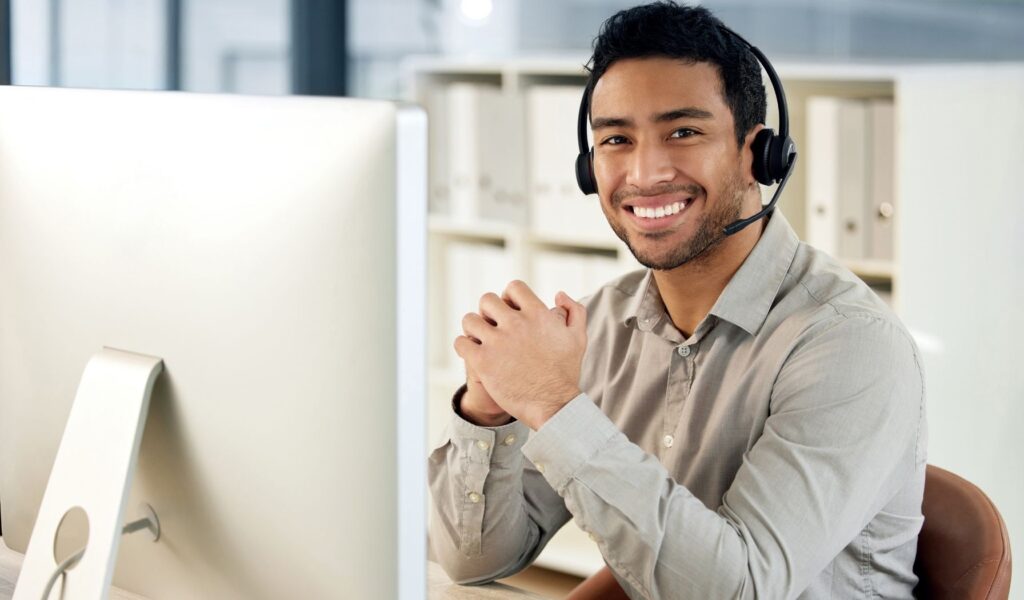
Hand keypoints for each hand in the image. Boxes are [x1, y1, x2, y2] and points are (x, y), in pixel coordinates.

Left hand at [454, 281, 586, 429]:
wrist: (553, 404)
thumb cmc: (566, 372)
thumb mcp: (578, 337)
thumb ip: (574, 311)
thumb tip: (558, 294)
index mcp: (537, 314)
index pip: (514, 288)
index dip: (509, 297)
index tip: (509, 311)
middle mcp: (516, 323)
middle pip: (488, 300)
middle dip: (488, 311)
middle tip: (491, 326)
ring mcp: (497, 342)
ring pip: (470, 320)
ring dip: (473, 328)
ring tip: (479, 340)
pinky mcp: (483, 361)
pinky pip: (461, 343)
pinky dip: (463, 346)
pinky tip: (472, 354)